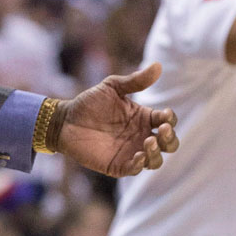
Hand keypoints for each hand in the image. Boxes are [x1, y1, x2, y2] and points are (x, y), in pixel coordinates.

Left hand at [47, 63, 178, 176]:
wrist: (65, 120)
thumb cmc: (89, 102)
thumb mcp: (112, 87)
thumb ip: (135, 81)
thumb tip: (158, 66)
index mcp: (143, 117)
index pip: (167, 121)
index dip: (170, 119)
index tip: (164, 115)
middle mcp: (141, 136)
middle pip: (168, 143)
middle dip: (170, 138)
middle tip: (161, 129)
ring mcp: (131, 152)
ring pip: (156, 160)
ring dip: (157, 153)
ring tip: (149, 141)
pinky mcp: (118, 165)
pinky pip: (136, 169)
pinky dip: (141, 164)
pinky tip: (139, 155)